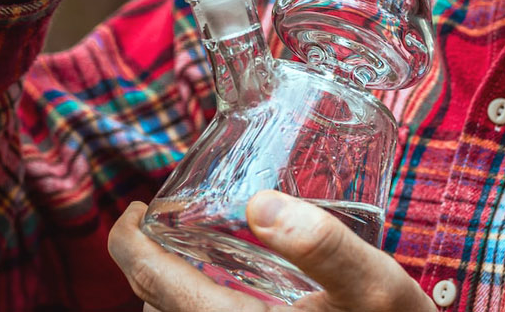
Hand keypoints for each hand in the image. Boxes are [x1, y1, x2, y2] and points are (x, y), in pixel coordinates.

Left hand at [107, 192, 436, 311]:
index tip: (134, 211)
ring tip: (200, 255)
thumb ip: (323, 244)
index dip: (128, 240)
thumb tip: (258, 203)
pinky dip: (200, 309)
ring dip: (176, 291)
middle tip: (175, 225)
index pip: (151, 281)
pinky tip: (235, 293)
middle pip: (156, 306)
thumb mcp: (376, 288)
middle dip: (153, 263)